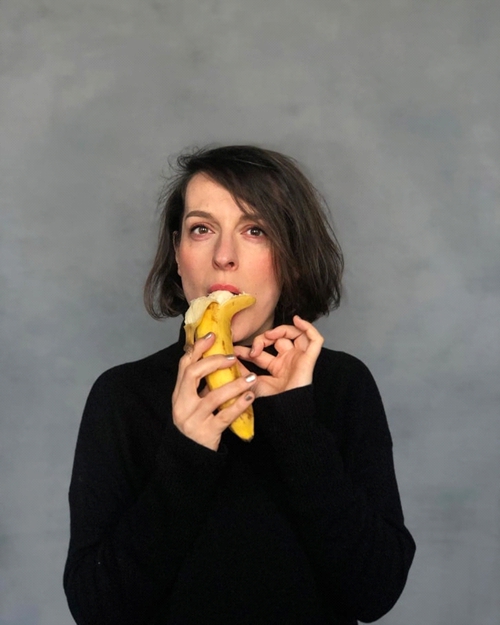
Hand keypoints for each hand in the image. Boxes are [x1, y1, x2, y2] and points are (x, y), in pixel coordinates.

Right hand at [172, 333, 255, 450]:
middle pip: (193, 374)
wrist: (190, 457)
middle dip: (213, 362)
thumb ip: (200, 386)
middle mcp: (182, 405)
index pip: (184, 365)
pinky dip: (239, 405)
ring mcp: (193, 419)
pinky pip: (225, 416)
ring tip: (251, 377)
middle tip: (232, 358)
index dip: (198, 348)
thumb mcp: (192, 404)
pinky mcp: (206, 433)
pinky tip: (250, 397)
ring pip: (212, 396)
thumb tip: (215, 360)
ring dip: (234, 384)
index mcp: (178, 394)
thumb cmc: (196, 425)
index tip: (212, 336)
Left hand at [233, 315, 323, 397]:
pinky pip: (315, 339)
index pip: (264, 350)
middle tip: (254, 348)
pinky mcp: (309, 358)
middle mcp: (288, 360)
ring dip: (282, 330)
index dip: (251, 346)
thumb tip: (229, 359)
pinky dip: (308, 327)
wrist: (283, 410)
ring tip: (270, 335)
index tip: (236, 349)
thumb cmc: (270, 401)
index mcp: (276, 366)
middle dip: (263, 338)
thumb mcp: (251, 382)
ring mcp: (299, 358)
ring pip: (296, 334)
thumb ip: (241, 370)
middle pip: (279, 338)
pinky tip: (297, 320)